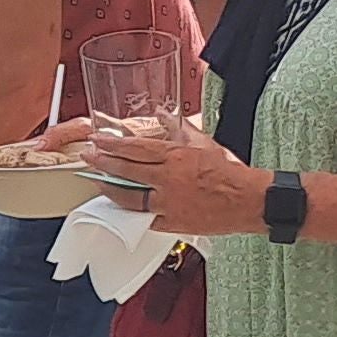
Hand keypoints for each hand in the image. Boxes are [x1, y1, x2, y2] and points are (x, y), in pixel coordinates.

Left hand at [67, 125, 269, 236]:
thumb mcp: (203, 143)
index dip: (112, 144)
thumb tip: (163, 114)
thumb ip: (179, 129)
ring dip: (110, 188)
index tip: (97, 141)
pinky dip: (130, 213)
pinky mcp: (173, 222)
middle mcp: (167, 179)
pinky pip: (145, 218)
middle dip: (103, 163)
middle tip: (88, 158)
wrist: (248, 200)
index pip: (135, 148)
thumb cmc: (229, 172)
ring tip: (96, 181)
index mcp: (175, 156)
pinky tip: (118, 207)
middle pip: (126, 170)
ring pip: (130, 196)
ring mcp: (168, 202)